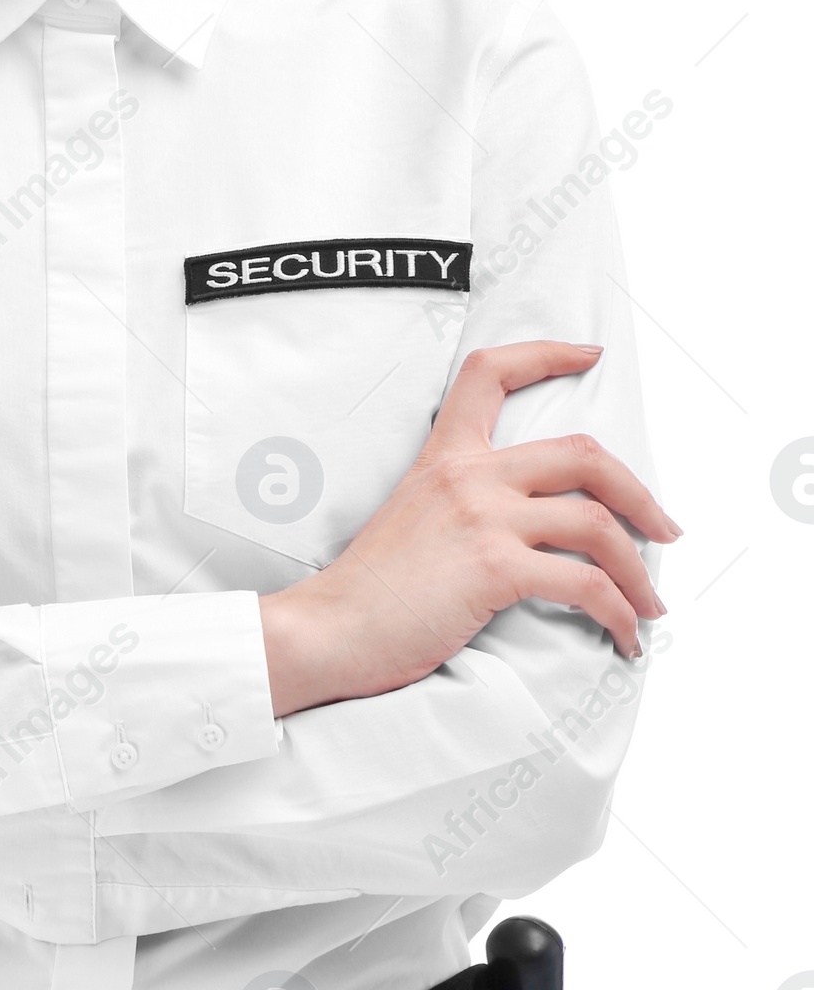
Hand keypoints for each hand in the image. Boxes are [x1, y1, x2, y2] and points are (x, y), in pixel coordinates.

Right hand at [258, 341, 679, 718]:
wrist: (328, 630)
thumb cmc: (367, 591)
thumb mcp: (410, 518)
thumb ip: (458, 504)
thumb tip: (520, 528)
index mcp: (443, 457)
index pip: (490, 374)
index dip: (547, 353)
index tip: (588, 354)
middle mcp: (468, 476)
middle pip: (582, 454)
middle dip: (639, 494)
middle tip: (662, 528)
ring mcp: (482, 518)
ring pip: (597, 522)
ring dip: (639, 570)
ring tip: (649, 603)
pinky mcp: (494, 568)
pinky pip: (586, 585)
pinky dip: (619, 613)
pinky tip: (623, 636)